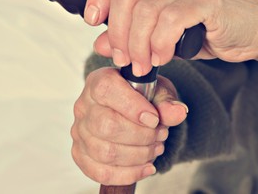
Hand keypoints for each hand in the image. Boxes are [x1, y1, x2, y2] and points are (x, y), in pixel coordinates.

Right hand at [72, 67, 187, 184]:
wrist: (132, 112)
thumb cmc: (142, 98)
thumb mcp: (158, 93)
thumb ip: (166, 102)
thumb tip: (178, 112)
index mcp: (98, 82)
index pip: (106, 91)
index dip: (132, 107)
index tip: (154, 119)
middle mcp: (84, 106)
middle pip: (106, 126)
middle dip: (142, 136)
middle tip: (160, 135)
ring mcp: (79, 132)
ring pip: (105, 152)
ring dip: (139, 156)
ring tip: (155, 148)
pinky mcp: (81, 154)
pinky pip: (101, 172)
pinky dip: (128, 174)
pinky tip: (145, 167)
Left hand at [84, 0, 257, 80]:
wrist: (256, 32)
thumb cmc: (207, 32)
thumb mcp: (162, 36)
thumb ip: (131, 36)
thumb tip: (99, 42)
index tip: (93, 21)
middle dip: (118, 32)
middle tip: (123, 59)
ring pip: (146, 9)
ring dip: (138, 44)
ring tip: (144, 65)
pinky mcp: (208, 1)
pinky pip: (172, 19)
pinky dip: (161, 43)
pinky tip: (165, 57)